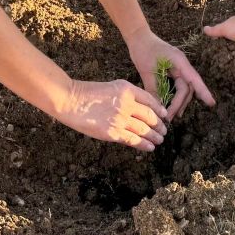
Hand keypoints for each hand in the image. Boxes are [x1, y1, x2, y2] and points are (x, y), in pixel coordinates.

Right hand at [51, 79, 167, 151]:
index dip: (160, 110)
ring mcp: (120, 118)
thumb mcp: (112, 87)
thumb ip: (127, 96)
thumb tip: (141, 110)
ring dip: (154, 136)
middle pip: (150, 116)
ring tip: (159, 140)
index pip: (150, 100)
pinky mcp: (113, 132)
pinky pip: (133, 140)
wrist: (70, 100)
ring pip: (144, 130)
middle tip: (164, 130)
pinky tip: (150, 147)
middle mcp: (127, 103)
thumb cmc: (87, 93)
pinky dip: (144, 144)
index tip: (165, 116)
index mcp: (127, 89)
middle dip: (159, 125)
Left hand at [126, 28, 214, 118]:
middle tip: (170, 117)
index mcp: (179, 61)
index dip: (203, 92)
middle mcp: (181, 65)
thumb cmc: (143, 49)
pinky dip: (174, 95)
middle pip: (187, 87)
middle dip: (180, 103)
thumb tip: (158, 107)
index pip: (194, 80)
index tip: (211, 103)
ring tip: (170, 114)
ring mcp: (178, 67)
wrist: (138, 36)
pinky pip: (177, 85)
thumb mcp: (147, 70)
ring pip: (183, 88)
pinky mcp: (172, 69)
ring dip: (178, 101)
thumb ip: (153, 89)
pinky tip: (170, 104)